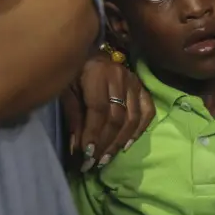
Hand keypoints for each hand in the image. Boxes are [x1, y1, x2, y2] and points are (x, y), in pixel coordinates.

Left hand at [61, 54, 153, 171]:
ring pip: (132, 118)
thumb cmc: (74, 71)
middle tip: (95, 162)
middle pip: (116, 117)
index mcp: (97, 73)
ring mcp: (134, 81)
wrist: (89, 51)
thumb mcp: (66, 90)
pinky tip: (127, 145)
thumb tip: (77, 148)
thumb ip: (73, 117)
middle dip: (105, 143)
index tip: (86, 155)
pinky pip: (147, 112)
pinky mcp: (142, 87)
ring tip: (107, 158)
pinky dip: (139, 130)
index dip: (94, 134)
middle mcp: (119, 76)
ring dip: (119, 142)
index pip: (99, 110)